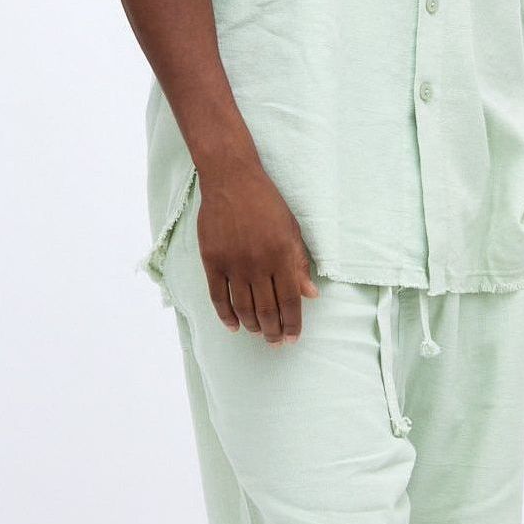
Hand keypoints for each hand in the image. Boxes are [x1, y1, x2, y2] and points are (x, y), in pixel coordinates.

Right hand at [194, 152, 319, 345]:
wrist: (232, 180)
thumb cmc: (267, 202)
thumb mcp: (291, 229)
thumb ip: (300, 264)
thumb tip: (311, 295)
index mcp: (282, 255)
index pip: (290, 300)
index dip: (292, 323)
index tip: (292, 337)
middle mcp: (258, 263)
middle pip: (266, 310)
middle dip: (273, 331)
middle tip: (275, 342)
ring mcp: (233, 263)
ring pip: (243, 308)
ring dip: (252, 326)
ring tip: (258, 333)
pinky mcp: (212, 260)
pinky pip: (219, 297)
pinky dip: (226, 316)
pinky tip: (234, 325)